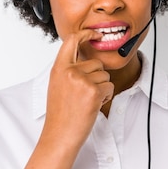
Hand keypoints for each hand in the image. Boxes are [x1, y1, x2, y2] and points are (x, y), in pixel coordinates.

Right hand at [42, 29, 113, 150]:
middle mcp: (69, 71)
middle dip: (97, 77)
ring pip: (105, 76)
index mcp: (58, 68)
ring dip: (101, 89)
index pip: (72, 40)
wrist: (60, 135)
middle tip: (84, 95)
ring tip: (86, 102)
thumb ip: (68, 69)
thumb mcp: (57, 85)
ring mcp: (82, 80)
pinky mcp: (93, 91)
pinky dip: (106, 97)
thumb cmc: (60, 114)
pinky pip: (110, 87)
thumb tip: (84, 57)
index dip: (86, 33)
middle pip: (96, 63)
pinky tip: (93, 106)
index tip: (96, 34)